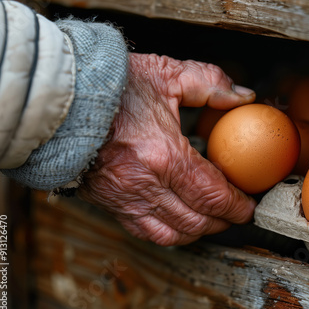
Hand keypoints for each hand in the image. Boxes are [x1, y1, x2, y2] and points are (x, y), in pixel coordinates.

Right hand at [77, 53, 256, 245]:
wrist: (60, 99)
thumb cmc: (111, 87)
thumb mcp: (165, 74)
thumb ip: (209, 83)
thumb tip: (242, 96)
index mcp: (163, 155)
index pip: (212, 194)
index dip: (236, 205)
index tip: (249, 205)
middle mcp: (145, 184)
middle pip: (196, 220)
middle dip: (224, 221)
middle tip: (237, 213)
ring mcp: (125, 198)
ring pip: (172, 233)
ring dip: (199, 231)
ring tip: (213, 220)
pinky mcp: (110, 203)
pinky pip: (145, 232)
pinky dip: (170, 234)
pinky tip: (180, 223)